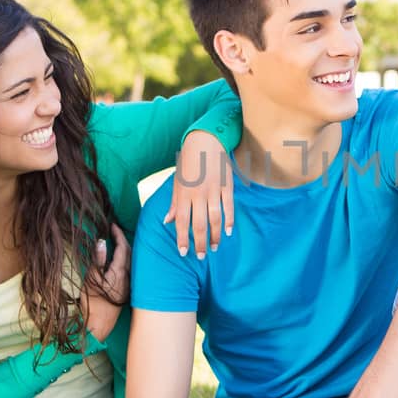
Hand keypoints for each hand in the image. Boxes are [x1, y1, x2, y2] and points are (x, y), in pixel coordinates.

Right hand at [82, 227, 128, 340]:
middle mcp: (127, 276)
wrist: (99, 323)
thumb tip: (102, 241)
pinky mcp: (126, 289)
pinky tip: (118, 257)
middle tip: (113, 230)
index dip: (118, 234)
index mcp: (119, 271)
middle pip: (129, 252)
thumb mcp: (91, 278)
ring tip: (116, 240)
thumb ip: (97, 259)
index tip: (112, 225)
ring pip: (130, 260)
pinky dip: (124, 258)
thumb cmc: (92, 302)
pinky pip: (128, 268)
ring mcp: (128, 283)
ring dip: (124, 249)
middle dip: (122, 239)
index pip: (122, 247)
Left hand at [166, 131, 233, 258]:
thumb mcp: (178, 182)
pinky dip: (229, 221)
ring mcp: (214, 190)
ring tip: (214, 247)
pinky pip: (229, 207)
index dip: (182, 238)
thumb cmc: (189, 163)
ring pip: (215, 218)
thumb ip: (174, 203)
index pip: (182, 221)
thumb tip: (167, 221)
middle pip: (199, 224)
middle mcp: (198, 193)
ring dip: (215, 235)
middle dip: (200, 242)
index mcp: (184, 193)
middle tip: (201, 256)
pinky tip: (227, 232)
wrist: (205, 141)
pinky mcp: (227, 186)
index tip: (183, 252)